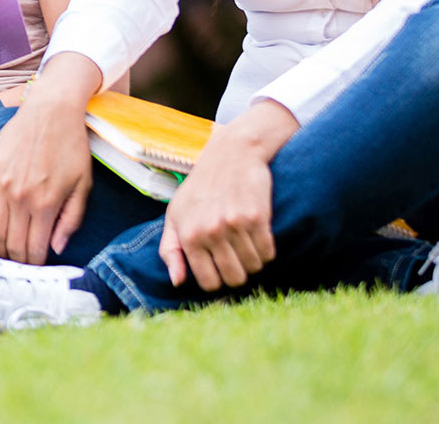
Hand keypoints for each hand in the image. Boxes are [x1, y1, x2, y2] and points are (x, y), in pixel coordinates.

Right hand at [0, 93, 94, 263]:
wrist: (51, 111)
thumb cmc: (71, 147)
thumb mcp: (83, 185)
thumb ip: (71, 220)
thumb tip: (56, 247)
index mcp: (46, 204)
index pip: (34, 249)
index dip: (35, 266)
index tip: (38, 271)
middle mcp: (20, 198)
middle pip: (11, 246)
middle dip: (16, 263)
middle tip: (21, 267)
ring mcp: (1, 186)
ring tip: (4, 258)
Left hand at [158, 101, 294, 290]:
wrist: (231, 154)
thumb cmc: (200, 188)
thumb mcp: (175, 215)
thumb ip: (171, 250)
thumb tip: (177, 282)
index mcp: (188, 235)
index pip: (209, 283)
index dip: (217, 279)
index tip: (219, 267)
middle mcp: (210, 232)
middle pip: (235, 279)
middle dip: (237, 273)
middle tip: (235, 256)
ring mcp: (235, 225)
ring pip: (254, 267)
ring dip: (253, 260)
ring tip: (245, 242)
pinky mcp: (258, 217)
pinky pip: (268, 253)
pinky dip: (266, 250)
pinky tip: (257, 236)